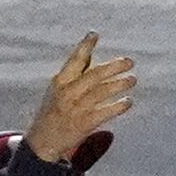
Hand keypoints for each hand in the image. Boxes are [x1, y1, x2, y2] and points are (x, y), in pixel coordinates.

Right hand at [24, 33, 135, 161]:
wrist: (42, 142)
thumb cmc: (54, 112)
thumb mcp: (58, 91)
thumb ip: (75, 76)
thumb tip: (92, 57)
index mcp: (60, 82)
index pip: (73, 61)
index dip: (84, 47)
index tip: (94, 34)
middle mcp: (67, 93)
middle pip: (93, 75)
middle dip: (113, 66)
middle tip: (130, 61)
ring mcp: (75, 108)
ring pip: (101, 92)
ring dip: (120, 84)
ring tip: (133, 79)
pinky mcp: (84, 123)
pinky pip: (105, 112)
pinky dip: (118, 106)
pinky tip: (128, 102)